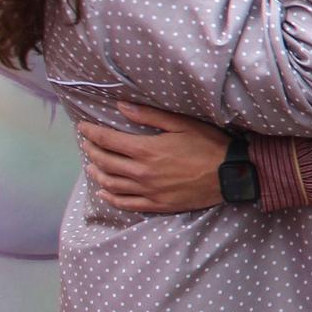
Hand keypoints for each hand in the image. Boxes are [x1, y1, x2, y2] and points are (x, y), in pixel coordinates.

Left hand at [75, 104, 229, 211]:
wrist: (230, 174)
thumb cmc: (209, 145)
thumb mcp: (181, 124)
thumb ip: (149, 116)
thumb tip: (121, 106)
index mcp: (145, 150)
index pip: (108, 140)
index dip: (91, 133)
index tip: (82, 127)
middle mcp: (141, 172)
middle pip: (104, 162)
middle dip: (91, 151)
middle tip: (86, 144)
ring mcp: (147, 191)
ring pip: (110, 183)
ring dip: (96, 173)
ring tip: (91, 166)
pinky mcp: (156, 204)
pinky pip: (125, 203)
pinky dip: (110, 197)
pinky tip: (103, 192)